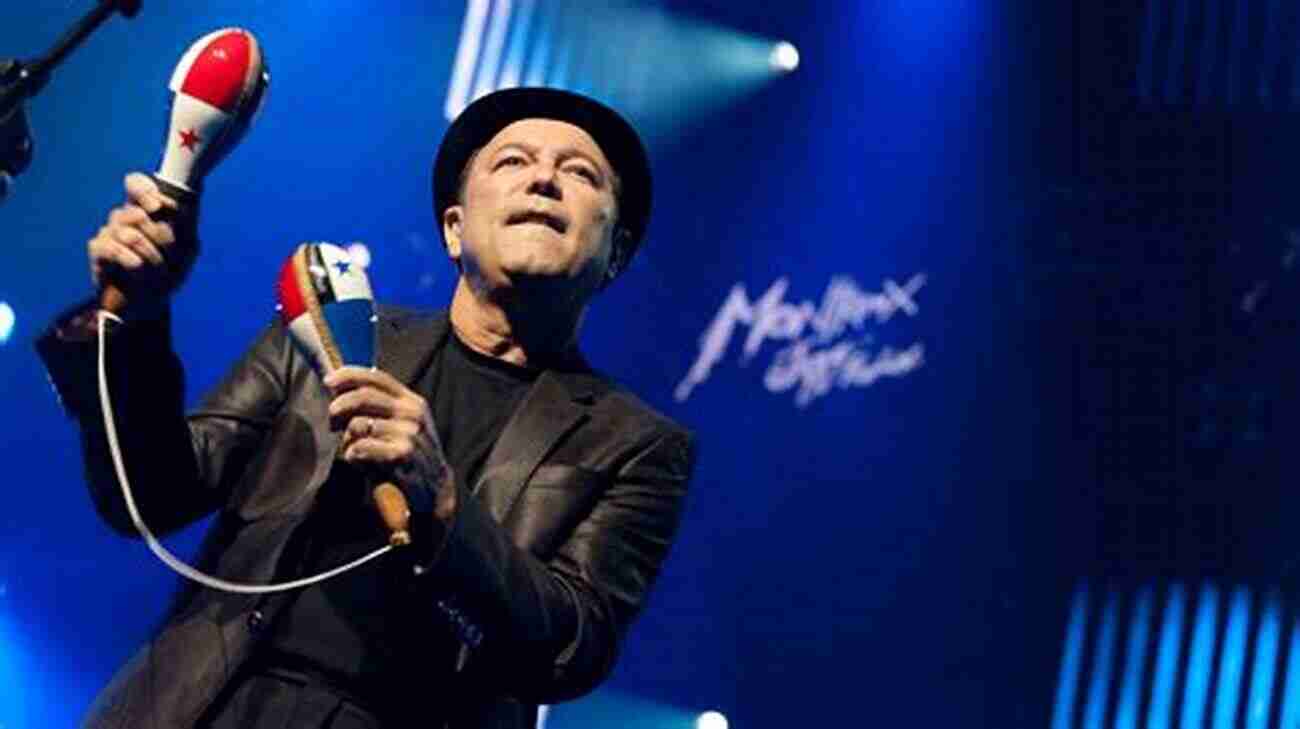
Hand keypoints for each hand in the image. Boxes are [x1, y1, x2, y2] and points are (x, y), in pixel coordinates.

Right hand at [88, 173, 197, 316]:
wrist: (149, 305)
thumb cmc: (167, 274)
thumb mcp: (186, 249)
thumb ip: (187, 224)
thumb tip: (189, 200)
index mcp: (144, 211)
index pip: (134, 184)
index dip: (144, 190)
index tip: (159, 208)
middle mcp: (124, 218)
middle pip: (137, 212)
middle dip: (161, 236)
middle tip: (171, 254)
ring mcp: (108, 233)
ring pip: (128, 232)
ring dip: (151, 255)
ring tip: (159, 270)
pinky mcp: (98, 251)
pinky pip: (112, 247)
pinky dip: (132, 261)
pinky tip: (139, 269)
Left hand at [325, 366, 454, 518]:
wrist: (434, 489)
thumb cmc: (406, 454)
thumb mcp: (399, 424)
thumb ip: (379, 406)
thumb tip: (341, 388)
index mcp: (411, 401)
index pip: (376, 377)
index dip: (348, 376)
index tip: (327, 381)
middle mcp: (412, 412)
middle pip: (364, 396)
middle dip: (339, 406)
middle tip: (331, 422)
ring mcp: (409, 432)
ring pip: (358, 424)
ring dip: (347, 440)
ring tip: (353, 450)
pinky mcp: (402, 453)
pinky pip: (361, 446)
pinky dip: (353, 455)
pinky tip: (359, 461)